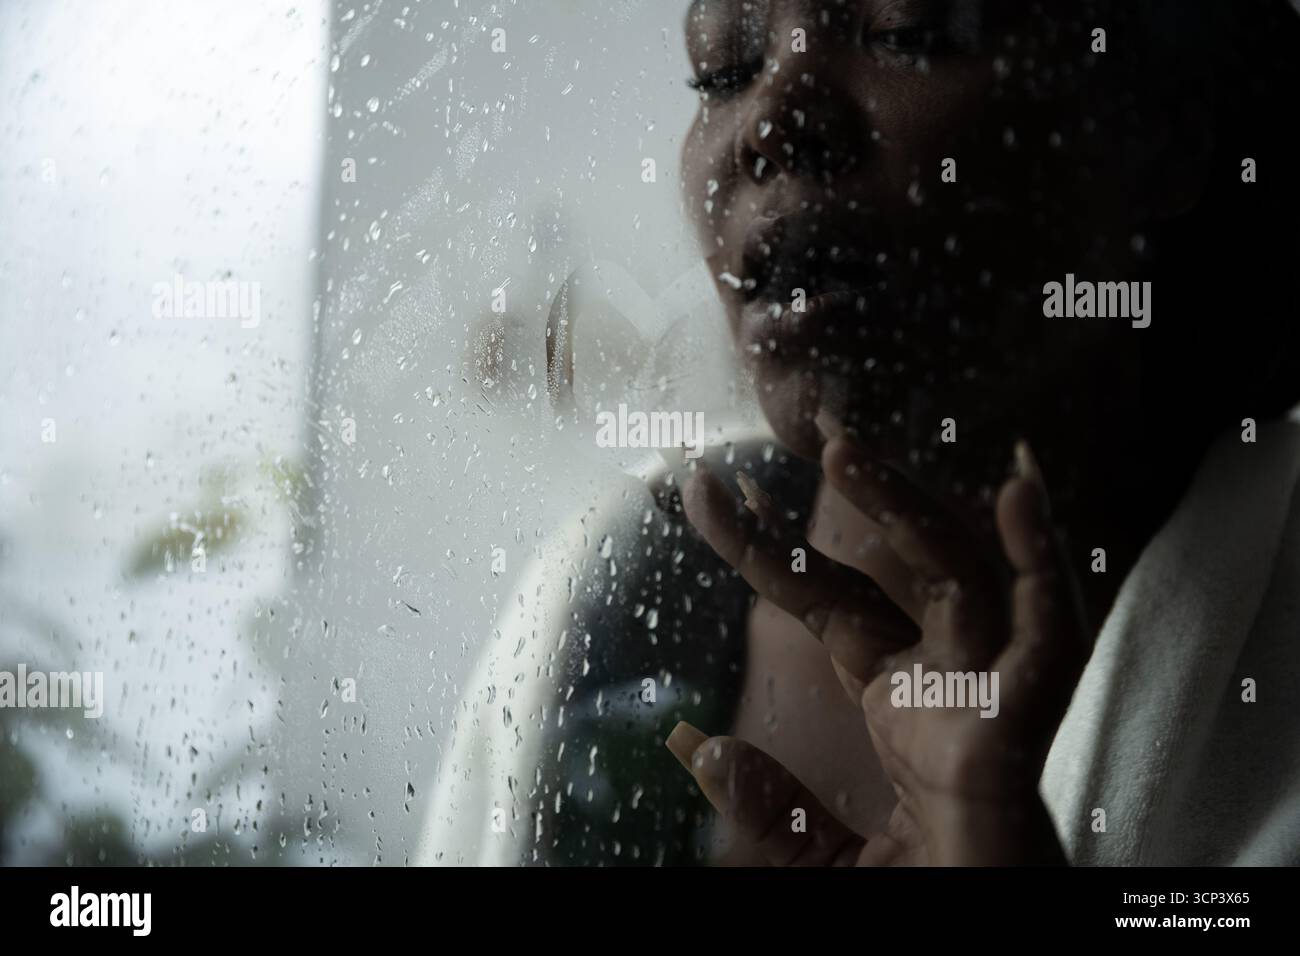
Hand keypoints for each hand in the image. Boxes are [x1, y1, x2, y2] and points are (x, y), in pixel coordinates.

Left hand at [671, 416, 1088, 864]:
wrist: (978, 944)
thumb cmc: (924, 903)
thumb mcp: (818, 861)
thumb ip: (766, 806)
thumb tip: (694, 743)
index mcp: (902, 704)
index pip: (828, 601)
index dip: (768, 547)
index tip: (711, 491)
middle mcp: (949, 684)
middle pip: (894, 569)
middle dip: (849, 498)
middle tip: (782, 432)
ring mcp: (991, 697)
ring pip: (959, 576)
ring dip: (908, 507)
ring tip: (841, 449)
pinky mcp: (1029, 726)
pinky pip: (1047, 632)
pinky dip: (1042, 560)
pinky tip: (1020, 489)